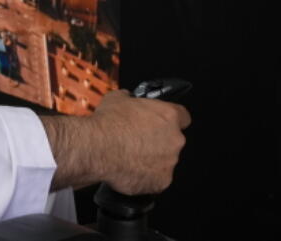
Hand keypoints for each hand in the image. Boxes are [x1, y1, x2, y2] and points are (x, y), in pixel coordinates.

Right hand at [39, 89, 189, 193]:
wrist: (97, 148)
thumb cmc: (108, 123)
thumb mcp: (116, 98)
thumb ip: (129, 98)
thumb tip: (127, 99)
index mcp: (168, 116)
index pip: (183, 116)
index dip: (171, 120)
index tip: (161, 123)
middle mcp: (174, 139)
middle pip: (173, 141)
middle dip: (158, 141)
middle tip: (138, 141)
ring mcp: (169, 162)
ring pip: (164, 161)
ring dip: (152, 160)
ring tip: (130, 157)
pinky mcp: (161, 182)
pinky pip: (156, 180)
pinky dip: (145, 177)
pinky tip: (129, 170)